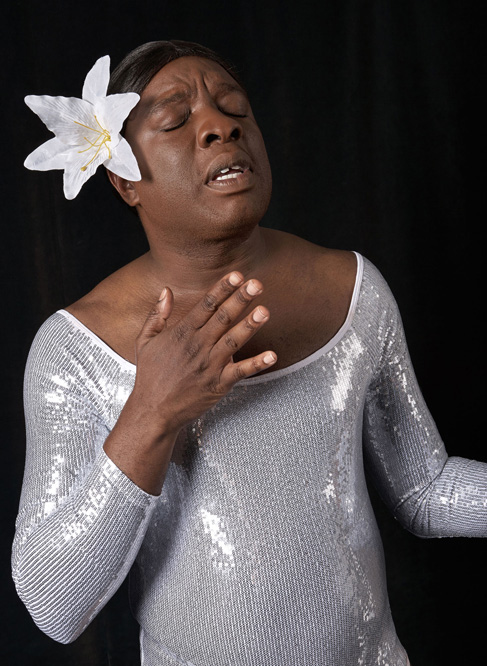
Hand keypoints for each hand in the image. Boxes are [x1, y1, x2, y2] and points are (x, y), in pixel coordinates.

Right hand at [130, 271, 275, 434]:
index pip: (206, 305)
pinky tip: (272, 355)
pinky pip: (240, 372)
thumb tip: (166, 290)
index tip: (237, 275)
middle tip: (257, 284)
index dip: (222, 289)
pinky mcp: (218, 384)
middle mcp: (198, 346)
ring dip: (250, 326)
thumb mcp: (145, 341)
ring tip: (264, 311)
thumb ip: (157, 314)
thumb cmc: (151, 376)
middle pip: (222, 318)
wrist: (153, 411)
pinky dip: (257, 364)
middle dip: (240, 300)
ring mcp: (209, 366)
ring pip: (233, 341)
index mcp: (182, 333)